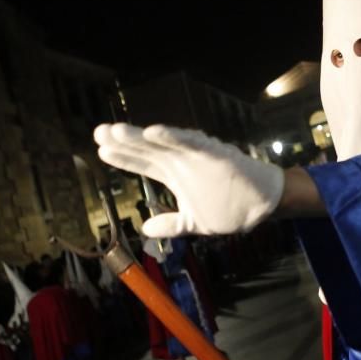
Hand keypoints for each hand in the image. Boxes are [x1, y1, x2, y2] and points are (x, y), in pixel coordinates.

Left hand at [93, 123, 283, 236]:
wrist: (262, 207)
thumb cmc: (231, 208)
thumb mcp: (194, 222)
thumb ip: (170, 224)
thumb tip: (145, 229)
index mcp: (175, 175)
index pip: (143, 163)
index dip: (123, 157)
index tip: (100, 150)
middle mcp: (182, 162)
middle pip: (148, 149)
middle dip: (123, 141)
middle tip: (98, 132)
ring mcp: (197, 156)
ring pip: (164, 143)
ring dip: (141, 136)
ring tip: (116, 130)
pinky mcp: (215, 154)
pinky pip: (192, 143)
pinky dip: (175, 137)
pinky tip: (155, 131)